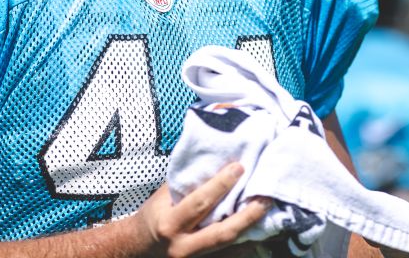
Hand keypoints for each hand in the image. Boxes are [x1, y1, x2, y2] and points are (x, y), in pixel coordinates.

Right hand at [130, 162, 270, 257]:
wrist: (138, 248)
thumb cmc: (154, 215)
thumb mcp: (163, 197)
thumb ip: (187, 184)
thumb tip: (215, 160)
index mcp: (170, 224)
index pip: (200, 203)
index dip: (221, 184)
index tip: (240, 167)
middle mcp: (182, 247)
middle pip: (222, 233)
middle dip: (247, 215)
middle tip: (266, 198)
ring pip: (230, 249)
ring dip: (251, 232)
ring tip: (270, 215)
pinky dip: (245, 247)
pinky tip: (261, 235)